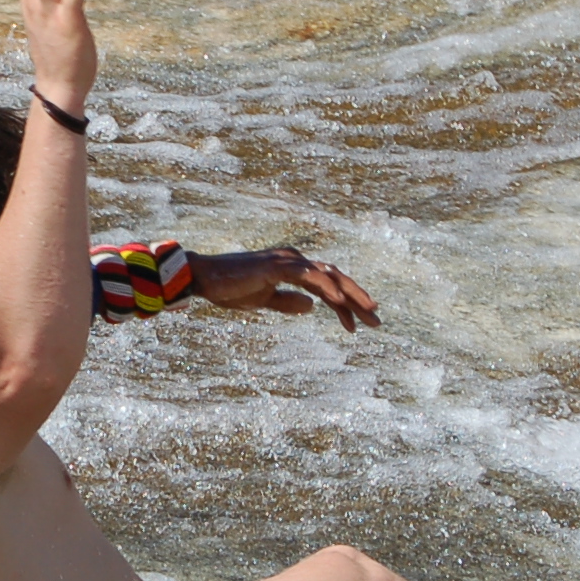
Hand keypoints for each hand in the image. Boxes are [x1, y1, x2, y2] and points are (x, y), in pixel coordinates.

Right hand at [188, 248, 382, 332]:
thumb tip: (312, 308)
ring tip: (368, 314)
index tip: (360, 321)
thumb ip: (287, 303)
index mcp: (291, 267)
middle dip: (358, 298)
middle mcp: (293, 259)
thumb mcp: (263, 301)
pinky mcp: (276, 266)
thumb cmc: (228, 288)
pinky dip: (328, 289)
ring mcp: (286, 260)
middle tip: (377, 320)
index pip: (327, 282)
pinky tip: (341, 303)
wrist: (202, 277)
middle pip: (335, 277)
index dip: (346, 301)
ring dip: (351, 296)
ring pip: (329, 276)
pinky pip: (309, 277)